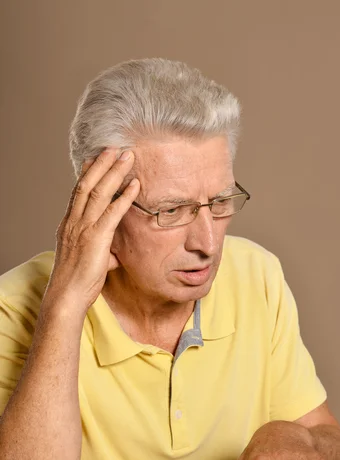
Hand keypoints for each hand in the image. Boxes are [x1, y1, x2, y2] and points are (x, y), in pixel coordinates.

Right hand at [47, 148, 139, 311]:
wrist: (67, 296)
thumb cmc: (77, 282)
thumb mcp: (89, 261)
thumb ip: (103, 252)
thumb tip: (116, 254)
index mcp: (70, 224)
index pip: (78, 192)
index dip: (87, 173)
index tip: (96, 158)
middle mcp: (74, 221)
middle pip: (87, 184)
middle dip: (102, 164)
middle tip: (114, 148)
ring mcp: (83, 228)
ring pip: (98, 192)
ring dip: (114, 172)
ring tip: (127, 156)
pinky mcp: (96, 238)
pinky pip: (112, 212)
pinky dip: (125, 197)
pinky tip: (135, 185)